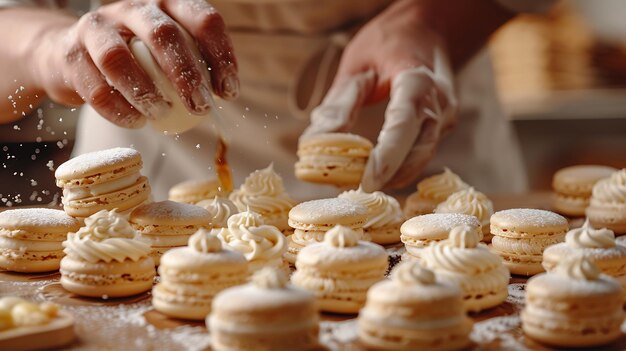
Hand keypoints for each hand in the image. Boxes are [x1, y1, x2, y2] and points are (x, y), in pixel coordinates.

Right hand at [31, 0, 237, 127]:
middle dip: (187, 75)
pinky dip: (118, 110)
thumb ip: (194, 65)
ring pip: (118, 57)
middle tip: (201, 108)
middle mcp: (133, 9)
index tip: (228, 91)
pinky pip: (94, 87)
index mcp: (166, 5)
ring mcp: (97, 28)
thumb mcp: (166, 52)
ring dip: (145, 92)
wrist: (70, 54)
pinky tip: (136, 123)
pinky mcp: (70, 55)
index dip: (221, 55)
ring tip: (161, 115)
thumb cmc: (135, 58)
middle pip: (164, 34)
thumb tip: (226, 93)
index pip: (203, 19)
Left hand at [304, 0, 456, 190]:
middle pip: (419, 151)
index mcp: (418, 81)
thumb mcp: (358, 62)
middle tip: (355, 190)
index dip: (386, 157)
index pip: (404, 124)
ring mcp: (446, 116)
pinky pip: (422, 152)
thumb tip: (317, 141)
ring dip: (394, 175)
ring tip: (360, 184)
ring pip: (423, 157)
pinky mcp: (442, 126)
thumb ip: (341, 101)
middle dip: (389, 175)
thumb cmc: (390, 39)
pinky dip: (401, 165)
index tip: (366, 182)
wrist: (431, 26)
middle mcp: (439, 102)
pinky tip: (377, 172)